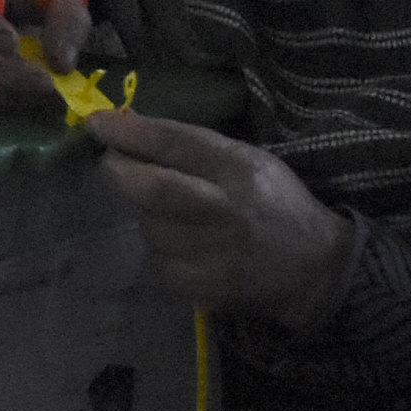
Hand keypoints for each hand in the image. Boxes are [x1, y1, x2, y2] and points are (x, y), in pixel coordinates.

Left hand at [84, 113, 353, 330]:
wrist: (313, 269)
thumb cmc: (276, 203)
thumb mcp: (250, 161)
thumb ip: (197, 149)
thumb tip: (131, 132)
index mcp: (240, 169)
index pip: (175, 143)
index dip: (129, 132)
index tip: (97, 122)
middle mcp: (224, 210)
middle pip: (152, 188)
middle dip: (119, 172)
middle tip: (109, 164)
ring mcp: (212, 253)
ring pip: (149, 227)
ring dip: (146, 216)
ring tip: (173, 215)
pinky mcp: (203, 287)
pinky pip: (157, 262)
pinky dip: (160, 250)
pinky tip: (183, 246)